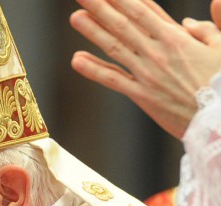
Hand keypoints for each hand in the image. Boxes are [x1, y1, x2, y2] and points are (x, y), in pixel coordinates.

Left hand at [71, 0, 220, 137]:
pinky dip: (94, 70)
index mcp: (177, 38)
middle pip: (124, 25)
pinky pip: (114, 80)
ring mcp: (147, 74)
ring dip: (93, 32)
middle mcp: (158, 53)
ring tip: (76, 17)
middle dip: (102, 8)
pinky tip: (77, 60)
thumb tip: (187, 21)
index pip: (143, 12)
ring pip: (115, 47)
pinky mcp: (142, 95)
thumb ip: (209, 28)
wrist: (220, 118)